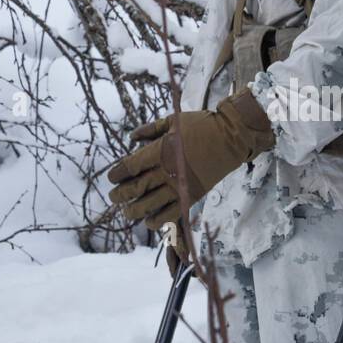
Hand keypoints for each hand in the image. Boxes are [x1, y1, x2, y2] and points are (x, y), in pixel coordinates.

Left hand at [107, 88, 274, 227]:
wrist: (230, 138)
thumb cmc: (201, 125)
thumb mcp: (173, 121)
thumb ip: (150, 129)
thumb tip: (131, 138)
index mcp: (160, 151)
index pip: (130, 166)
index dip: (117, 174)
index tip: (112, 177)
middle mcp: (167, 171)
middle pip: (136, 188)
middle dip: (121, 195)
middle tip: (113, 197)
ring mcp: (180, 185)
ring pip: (151, 205)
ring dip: (135, 211)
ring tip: (128, 212)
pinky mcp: (192, 195)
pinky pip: (172, 213)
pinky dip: (158, 220)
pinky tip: (149, 221)